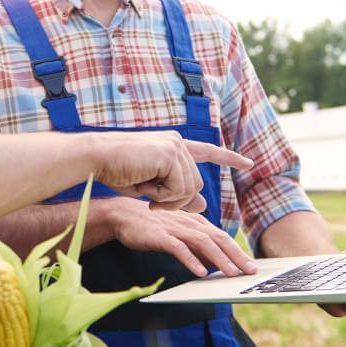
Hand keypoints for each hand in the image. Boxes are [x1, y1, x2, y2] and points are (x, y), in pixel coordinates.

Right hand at [88, 131, 253, 210]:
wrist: (96, 157)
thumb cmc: (116, 170)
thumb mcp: (151, 186)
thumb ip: (177, 192)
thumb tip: (203, 204)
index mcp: (173, 145)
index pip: (208, 150)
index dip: (229, 158)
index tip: (249, 163)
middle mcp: (178, 142)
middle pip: (195, 184)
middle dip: (175, 200)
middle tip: (151, 201)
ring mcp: (175, 146)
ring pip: (189, 189)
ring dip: (167, 199)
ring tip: (146, 191)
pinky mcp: (170, 155)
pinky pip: (178, 189)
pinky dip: (162, 197)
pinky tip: (145, 186)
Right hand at [109, 198, 257, 277]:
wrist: (123, 215)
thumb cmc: (153, 226)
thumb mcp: (178, 232)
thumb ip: (196, 244)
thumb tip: (214, 262)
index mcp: (196, 222)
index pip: (222, 236)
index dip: (238, 251)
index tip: (252, 266)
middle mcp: (189, 223)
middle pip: (218, 239)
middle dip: (236, 255)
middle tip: (250, 271)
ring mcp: (175, 228)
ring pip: (203, 243)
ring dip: (219, 259)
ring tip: (231, 273)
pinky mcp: (160, 236)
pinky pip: (178, 248)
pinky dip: (191, 260)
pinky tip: (200, 272)